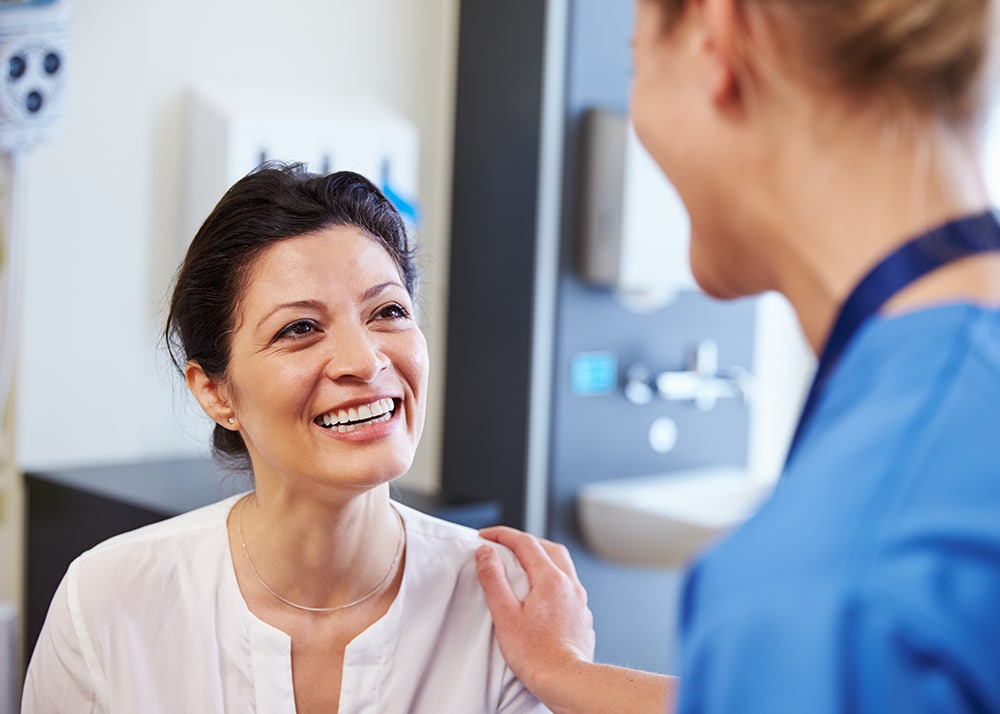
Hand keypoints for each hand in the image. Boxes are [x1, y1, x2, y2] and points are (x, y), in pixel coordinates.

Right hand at [476, 526, 595, 700]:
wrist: (566, 680)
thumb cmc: (536, 654)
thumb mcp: (505, 614)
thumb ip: (494, 579)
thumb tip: (486, 553)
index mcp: (550, 579)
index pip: (525, 542)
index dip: (502, 535)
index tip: (486, 535)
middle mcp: (569, 584)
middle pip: (548, 547)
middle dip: (525, 540)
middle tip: (504, 544)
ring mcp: (579, 599)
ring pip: (562, 564)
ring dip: (542, 556)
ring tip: (523, 563)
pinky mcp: (582, 615)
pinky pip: (568, 584)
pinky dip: (553, 577)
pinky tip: (542, 592)